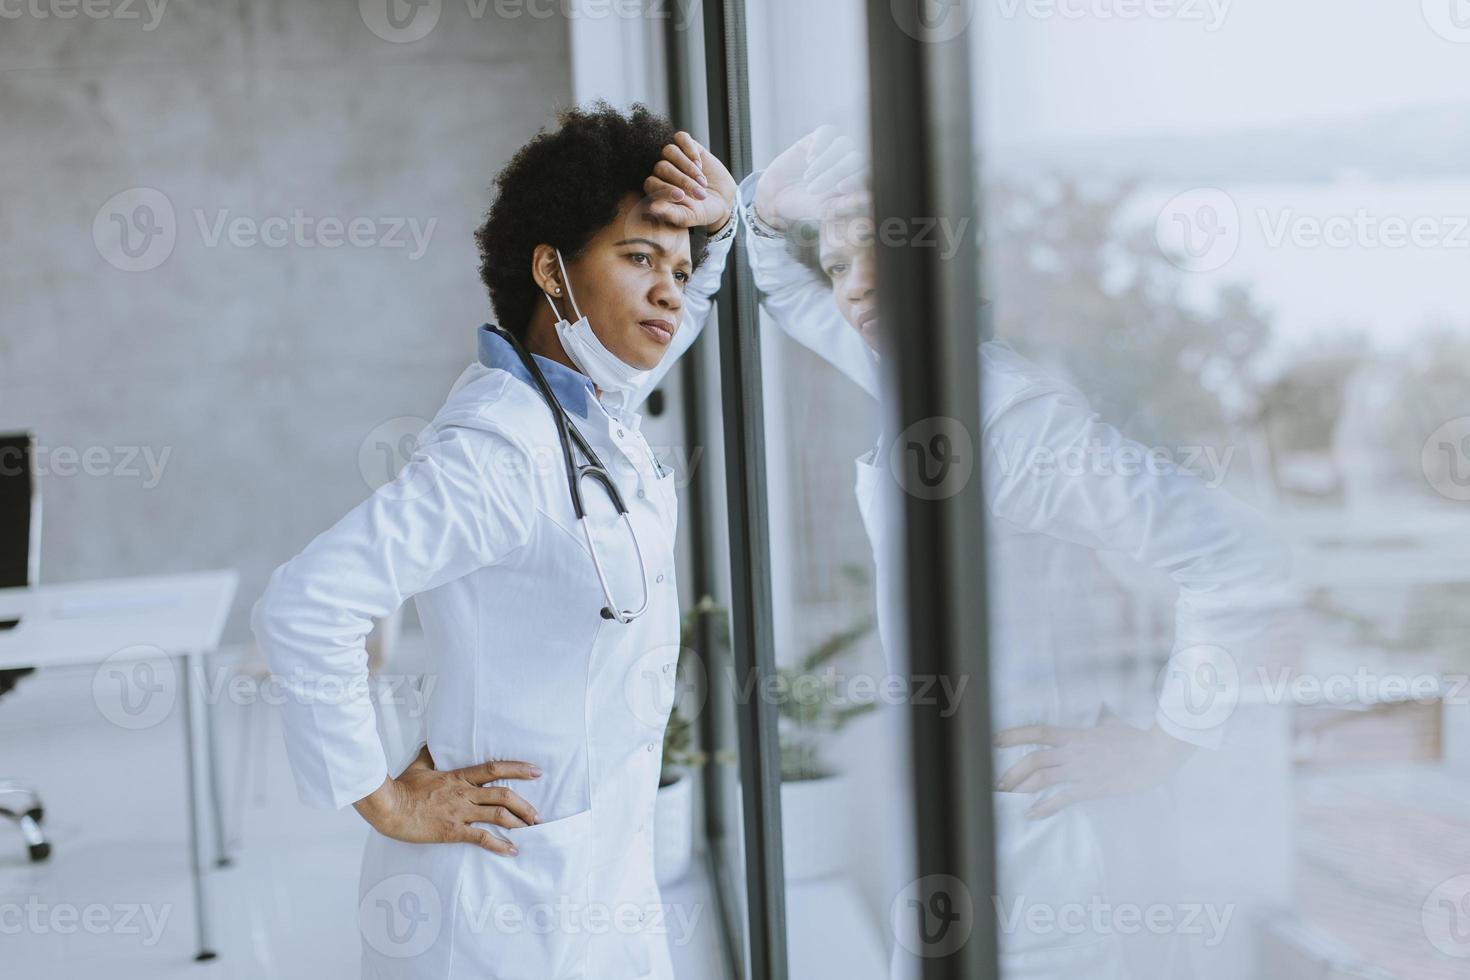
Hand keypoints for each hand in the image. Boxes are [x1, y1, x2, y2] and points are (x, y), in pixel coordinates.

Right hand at [353, 754, 542, 855]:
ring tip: (532, 830)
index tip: (536, 771)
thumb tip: (432, 742)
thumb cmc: (401, 788)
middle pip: (503, 795)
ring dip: (518, 822)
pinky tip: (512, 850)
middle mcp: (464, 793)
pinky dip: (499, 845)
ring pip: (498, 814)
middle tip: (539, 814)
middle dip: (524, 805)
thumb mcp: (418, 766)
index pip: (494, 769)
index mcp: (458, 777)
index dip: (518, 769)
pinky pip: (481, 837)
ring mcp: (459, 812)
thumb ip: (429, 755)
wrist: (388, 807)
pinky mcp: (452, 830)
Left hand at [644, 131, 737, 233]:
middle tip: (700, 194)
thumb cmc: (701, 212)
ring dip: (687, 166)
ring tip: (702, 182)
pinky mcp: (688, 146)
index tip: (681, 197)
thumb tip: (652, 208)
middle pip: (662, 167)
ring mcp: (674, 157)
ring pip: (669, 151)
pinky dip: (689, 150)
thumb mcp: (688, 217)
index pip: (651, 183)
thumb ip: (670, 213)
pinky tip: (700, 164)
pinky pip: (681, 138)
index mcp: (657, 188)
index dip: (664, 189)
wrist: (722, 201)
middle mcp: (662, 171)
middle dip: (682, 181)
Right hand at [753, 124, 868, 231]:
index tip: (840, 188)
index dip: (857, 177)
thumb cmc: (805, 206)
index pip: (868, 172)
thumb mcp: (825, 210)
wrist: (776, 196)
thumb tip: (870, 199)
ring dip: (825, 162)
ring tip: (808, 178)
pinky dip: (819, 145)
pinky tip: (808, 160)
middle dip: (835, 172)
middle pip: (856, 156)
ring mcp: (834, 148)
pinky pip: (827, 131)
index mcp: (855, 179)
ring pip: (843, 143)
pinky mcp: (818, 138)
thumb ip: (847, 205)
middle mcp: (848, 161)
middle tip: (813, 189)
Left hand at [992, 708, 1196, 819]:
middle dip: (1011, 772)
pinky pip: (1061, 800)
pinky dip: (1043, 808)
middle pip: (1033, 760)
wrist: (1155, 755)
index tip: (995, 740)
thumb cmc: (1135, 738)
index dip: (1014, 735)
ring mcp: (1080, 771)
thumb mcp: (1112, 723)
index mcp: (1074, 734)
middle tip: (997, 781)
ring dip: (1020, 788)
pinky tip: (1030, 814)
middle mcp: (1073, 752)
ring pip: (1042, 779)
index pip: (1038, 731)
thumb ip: (1100, 718)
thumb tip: (1101, 708)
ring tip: (1006, 795)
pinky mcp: (1090, 789)